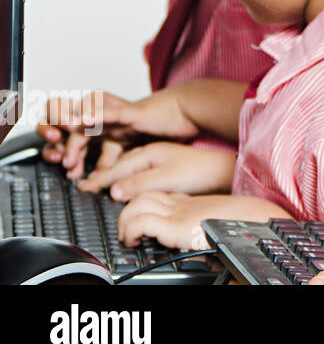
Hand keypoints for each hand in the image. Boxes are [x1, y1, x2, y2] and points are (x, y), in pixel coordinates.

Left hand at [41, 89, 199, 178]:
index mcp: (113, 133)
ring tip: (70, 160)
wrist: (190, 111)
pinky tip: (84, 121)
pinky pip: (111, 113)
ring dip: (74, 141)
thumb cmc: (171, 131)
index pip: (83, 144)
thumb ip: (123, 167)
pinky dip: (96, 116)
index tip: (74, 178)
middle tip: (70, 172)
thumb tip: (105, 185)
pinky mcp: (133, 112)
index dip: (74, 158)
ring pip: (88, 125)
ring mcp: (121, 118)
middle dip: (69, 153)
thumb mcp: (142, 155)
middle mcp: (113, 124)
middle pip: (79, 134)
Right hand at [76, 143, 236, 199]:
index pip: (116, 169)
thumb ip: (139, 183)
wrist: (222, 167)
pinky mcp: (166, 161)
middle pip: (118, 164)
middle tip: (83, 185)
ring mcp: (158, 154)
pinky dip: (126, 172)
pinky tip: (127, 178)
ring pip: (127, 163)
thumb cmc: (198, 171)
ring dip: (112, 173)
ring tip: (100, 182)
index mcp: (148, 154)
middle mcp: (150, 151)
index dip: (98, 180)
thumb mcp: (167, 178)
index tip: (82, 188)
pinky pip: (138, 165)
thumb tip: (114, 191)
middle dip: (100, 175)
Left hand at [117, 191, 290, 250]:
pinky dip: (130, 231)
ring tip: (127, 237)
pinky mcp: (173, 224)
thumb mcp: (218, 225)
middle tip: (127, 230)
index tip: (140, 222)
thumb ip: (205, 230)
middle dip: (127, 211)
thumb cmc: (243, 225)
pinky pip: (140, 222)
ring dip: (125, 221)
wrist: (254, 220)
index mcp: (192, 203)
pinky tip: (134, 242)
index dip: (145, 206)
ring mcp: (176, 212)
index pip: (160, 196)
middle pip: (144, 194)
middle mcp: (181, 204)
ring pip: (136, 203)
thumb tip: (205, 251)